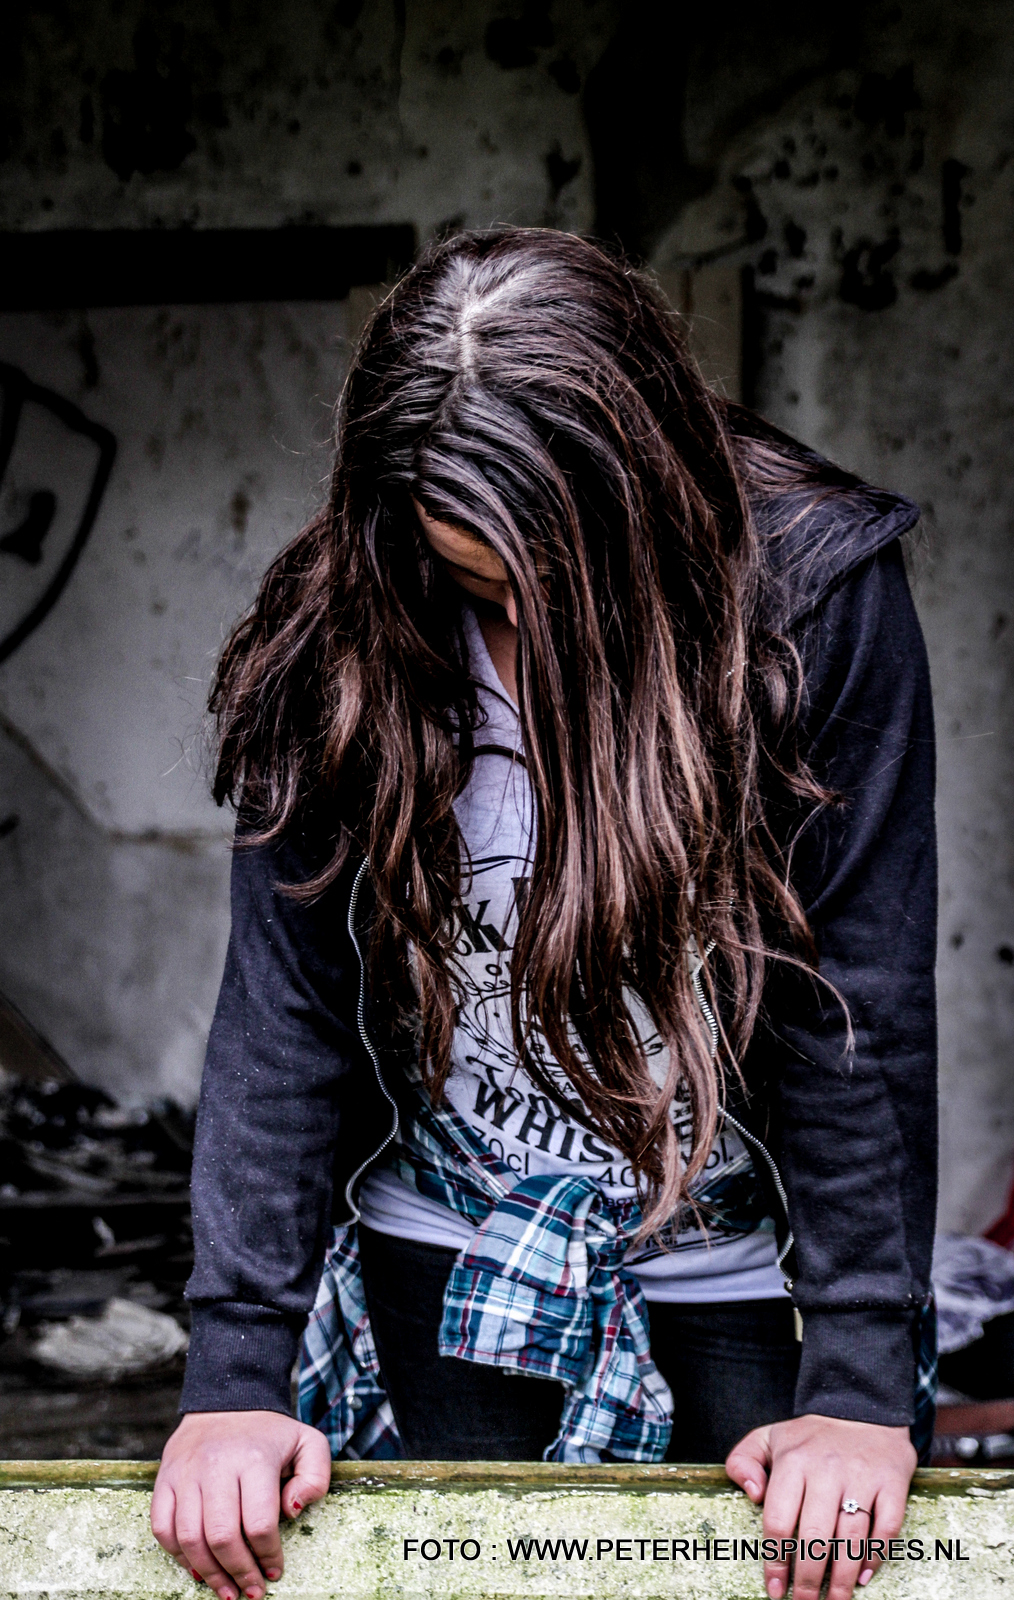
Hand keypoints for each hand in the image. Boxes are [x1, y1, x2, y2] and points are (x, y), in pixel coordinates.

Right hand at [151, 1411, 331, 1599]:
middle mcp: (216, 1465)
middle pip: (221, 1536)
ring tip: (226, 1591)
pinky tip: (198, 1568)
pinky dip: (178, 1555)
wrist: (226, 1401)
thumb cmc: (270, 1432)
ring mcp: (186, 1473)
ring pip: (189, 1538)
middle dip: (238, 1572)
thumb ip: (314, 1478)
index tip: (275, 1571)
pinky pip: (162, 1528)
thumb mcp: (308, 1443)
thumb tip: (292, 1512)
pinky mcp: (165, 1479)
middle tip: (251, 1591)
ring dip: (208, 1573)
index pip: (259, 1523)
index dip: (267, 1556)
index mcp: (254, 1458)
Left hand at [725, 1413, 916, 1599]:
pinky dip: (875, 1555)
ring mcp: (861, 1476)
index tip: (775, 1589)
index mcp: (793, 1461)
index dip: (775, 1561)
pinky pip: (886, 1526)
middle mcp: (826, 1470)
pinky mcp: (891, 1482)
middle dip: (807, 1579)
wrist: (863, 1407)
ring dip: (841, 1578)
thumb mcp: (768, 1437)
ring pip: (850, 1537)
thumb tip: (750, 1496)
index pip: (778, 1519)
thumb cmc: (810, 1435)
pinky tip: (863, 1577)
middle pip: (815, 1536)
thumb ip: (742, 1461)